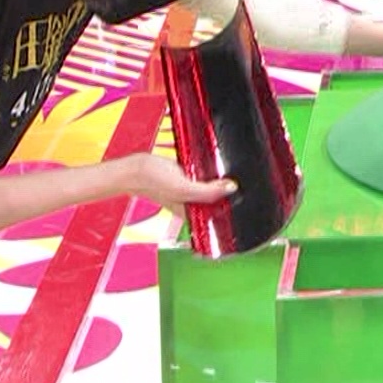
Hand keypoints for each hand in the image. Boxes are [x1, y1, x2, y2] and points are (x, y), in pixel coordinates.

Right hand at [119, 152, 237, 217]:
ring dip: (221, 183)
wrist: (134, 167)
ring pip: (211, 189)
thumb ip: (207, 191)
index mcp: (192, 213)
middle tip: (245, 185)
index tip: (248, 201)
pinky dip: (210, 173)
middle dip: (229, 194)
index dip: (232, 209)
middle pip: (217, 201)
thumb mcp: (182, 188)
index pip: (217, 215)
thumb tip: (230, 188)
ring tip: (235, 176)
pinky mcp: (186, 176)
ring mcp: (188, 190)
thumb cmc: (152, 181)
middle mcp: (192, 203)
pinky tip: (218, 167)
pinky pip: (203, 177)